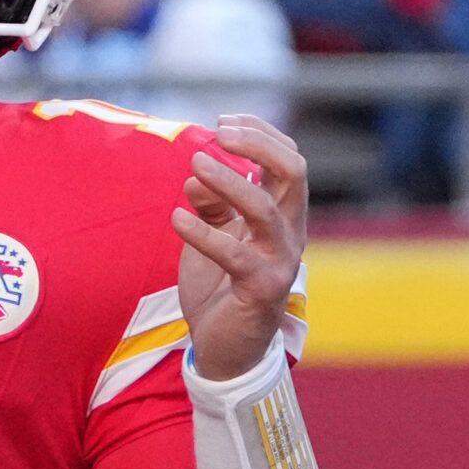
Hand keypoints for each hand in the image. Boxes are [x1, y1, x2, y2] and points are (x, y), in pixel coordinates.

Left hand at [171, 115, 307, 381]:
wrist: (226, 347)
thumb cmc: (221, 286)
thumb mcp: (215, 235)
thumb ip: (212, 203)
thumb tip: (198, 173)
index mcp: (283, 214)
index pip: (288, 159)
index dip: (260, 133)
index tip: (223, 120)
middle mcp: (290, 232)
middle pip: (293, 172)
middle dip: (258, 144)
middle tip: (217, 132)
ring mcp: (280, 260)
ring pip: (266, 208)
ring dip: (229, 182)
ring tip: (194, 166)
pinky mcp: (261, 289)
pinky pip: (234, 254)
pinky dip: (202, 232)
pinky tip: (176, 218)